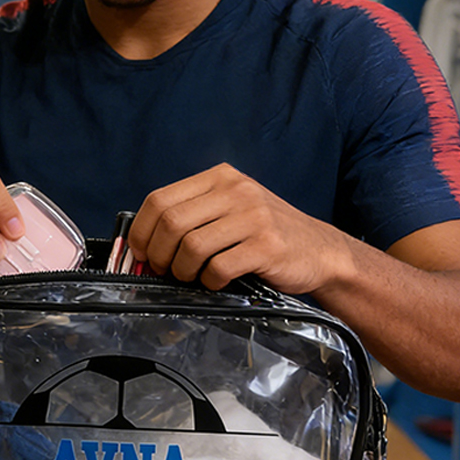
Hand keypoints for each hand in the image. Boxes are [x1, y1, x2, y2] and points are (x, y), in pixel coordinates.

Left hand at [127, 163, 351, 294]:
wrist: (320, 251)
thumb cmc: (267, 234)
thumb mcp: (231, 209)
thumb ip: (193, 216)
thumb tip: (146, 242)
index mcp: (220, 178)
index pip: (160, 199)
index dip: (141, 231)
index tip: (140, 251)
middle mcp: (236, 191)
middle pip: (172, 223)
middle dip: (158, 254)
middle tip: (163, 270)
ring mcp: (253, 217)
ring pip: (192, 246)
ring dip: (182, 270)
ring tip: (191, 276)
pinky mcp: (267, 245)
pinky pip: (219, 268)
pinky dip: (210, 281)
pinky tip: (217, 281)